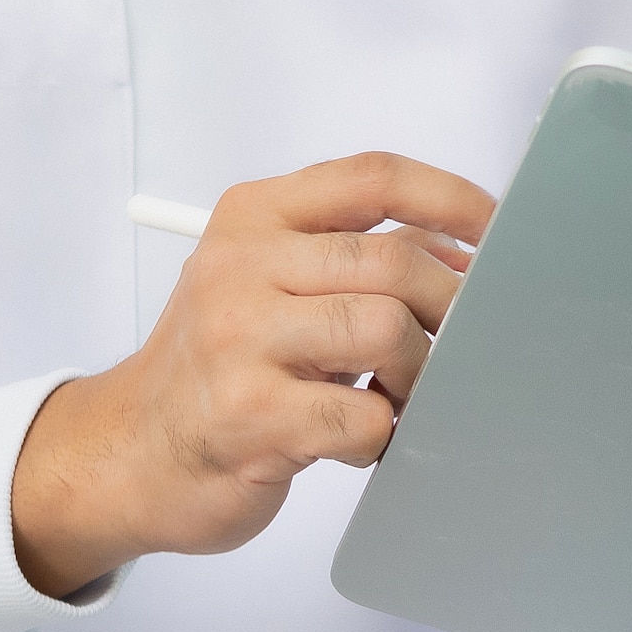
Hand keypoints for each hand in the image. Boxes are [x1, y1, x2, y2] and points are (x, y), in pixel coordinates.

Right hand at [7, 153, 490, 597]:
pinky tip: (356, 439)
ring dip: (417, 374)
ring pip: (387, 330)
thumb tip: (471, 251)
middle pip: (393, 260)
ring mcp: (240, 341)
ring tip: (397, 396)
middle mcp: (239, 267)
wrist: (132, 453)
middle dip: (451, 307)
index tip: (498, 231)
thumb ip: (356, 256)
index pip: (372, 177)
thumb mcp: (273, 285)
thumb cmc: (222, 367)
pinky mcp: (252, 416)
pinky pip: (366, 416)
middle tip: (458, 344)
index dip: (452, 199)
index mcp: (251, 218)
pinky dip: (381, 433)